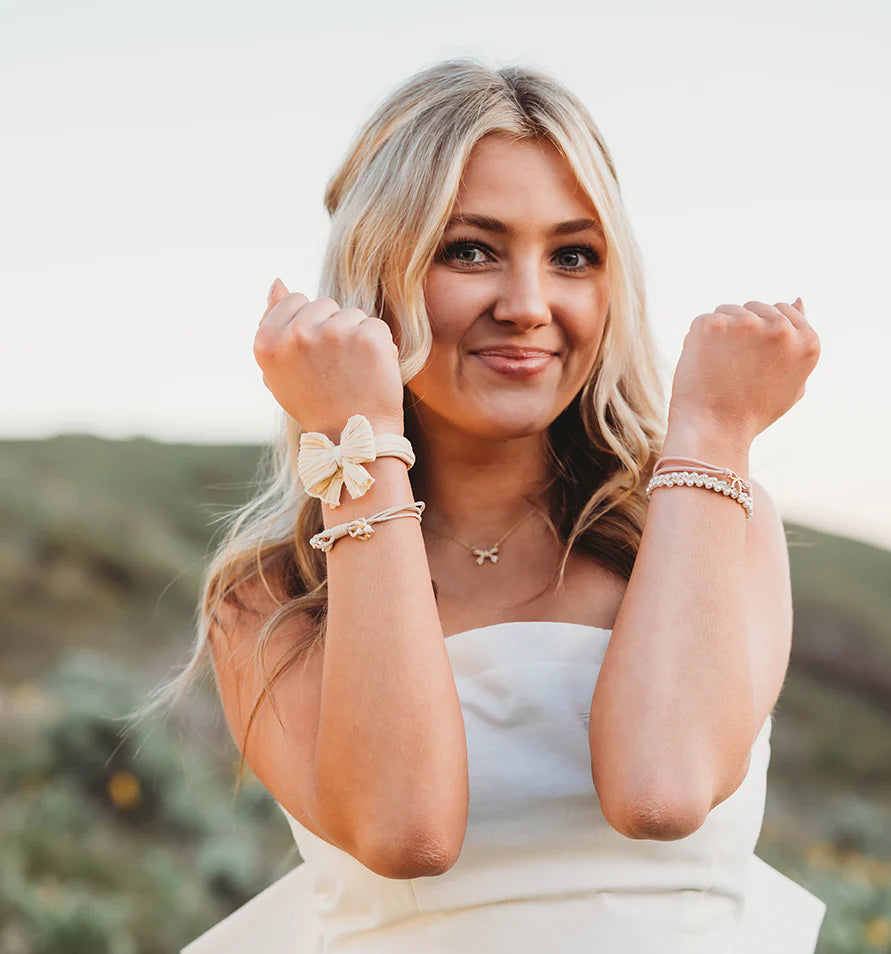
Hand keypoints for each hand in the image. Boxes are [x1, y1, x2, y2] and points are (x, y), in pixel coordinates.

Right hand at [254, 278, 404, 436]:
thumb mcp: (280, 370)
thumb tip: (277, 283)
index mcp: (267, 341)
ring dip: (357, 338)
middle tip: (333, 370)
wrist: (352, 439)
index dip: (308, 326)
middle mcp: (296, 334)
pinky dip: (379, 347)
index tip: (314, 358)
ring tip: (352, 373)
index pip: (294, 300)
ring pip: (352, 314)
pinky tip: (371, 373)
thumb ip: (273, 325)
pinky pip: (376, 326)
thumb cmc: (315, 404)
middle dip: (333, 329)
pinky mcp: (367, 337)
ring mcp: (333, 333)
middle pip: (325, 304)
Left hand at [667, 298, 820, 443]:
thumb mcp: (793, 382)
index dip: (764, 333)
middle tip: (735, 368)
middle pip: (755, 308)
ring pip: (729, 311)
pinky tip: (703, 365)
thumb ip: (798, 342)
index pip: (785, 310)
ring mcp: (746, 323)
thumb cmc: (752, 413)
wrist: (714, 430)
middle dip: (743, 331)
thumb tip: (798, 299)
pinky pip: (705, 321)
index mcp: (808, 341)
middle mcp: (781, 328)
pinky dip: (699, 339)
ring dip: (721, 333)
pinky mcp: (714, 323)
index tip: (754, 357)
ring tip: (719, 367)